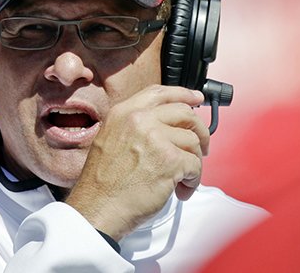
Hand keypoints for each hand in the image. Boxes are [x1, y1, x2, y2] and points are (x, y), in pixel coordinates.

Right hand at [64, 85, 208, 240]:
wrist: (98, 206)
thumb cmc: (103, 182)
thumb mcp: (110, 140)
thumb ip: (136, 126)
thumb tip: (169, 125)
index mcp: (123, 113)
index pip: (159, 93)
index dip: (183, 94)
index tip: (196, 98)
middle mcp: (138, 120)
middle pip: (184, 113)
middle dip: (199, 131)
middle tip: (202, 147)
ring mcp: (155, 138)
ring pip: (193, 141)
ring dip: (194, 163)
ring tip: (181, 179)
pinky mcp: (170, 160)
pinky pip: (195, 165)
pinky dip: (193, 181)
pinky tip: (180, 190)